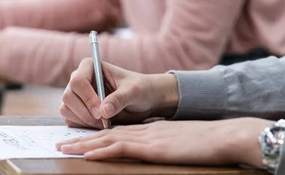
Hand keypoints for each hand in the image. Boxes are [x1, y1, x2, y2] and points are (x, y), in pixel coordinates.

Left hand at [57, 118, 272, 167]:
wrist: (223, 136)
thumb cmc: (207, 141)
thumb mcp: (180, 141)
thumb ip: (165, 144)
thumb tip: (155, 150)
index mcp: (150, 129)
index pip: (117, 131)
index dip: (96, 135)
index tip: (79, 140)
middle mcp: (144, 131)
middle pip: (106, 133)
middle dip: (82, 139)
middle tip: (61, 143)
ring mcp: (147, 138)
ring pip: (108, 139)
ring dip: (84, 144)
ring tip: (65, 148)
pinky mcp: (153, 148)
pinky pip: (121, 149)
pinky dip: (102, 151)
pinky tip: (88, 154)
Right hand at [61, 58, 179, 128]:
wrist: (143, 101)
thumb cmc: (140, 90)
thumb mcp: (134, 92)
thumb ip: (119, 99)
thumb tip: (103, 112)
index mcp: (89, 66)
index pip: (78, 81)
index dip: (87, 98)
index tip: (101, 113)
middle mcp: (79, 79)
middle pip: (68, 96)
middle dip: (85, 112)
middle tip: (103, 122)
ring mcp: (76, 95)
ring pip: (66, 109)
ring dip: (83, 120)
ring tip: (104, 123)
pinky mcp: (76, 109)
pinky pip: (70, 119)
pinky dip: (82, 126)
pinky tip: (99, 125)